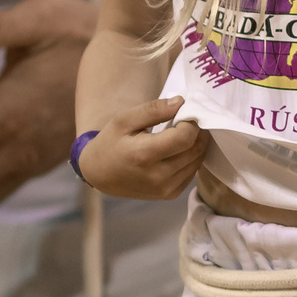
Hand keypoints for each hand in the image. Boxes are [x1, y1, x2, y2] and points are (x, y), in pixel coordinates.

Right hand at [75, 95, 207, 200]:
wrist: (99, 174)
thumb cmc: (110, 142)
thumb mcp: (124, 119)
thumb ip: (153, 109)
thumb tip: (181, 102)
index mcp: (144, 155)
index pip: (185, 137)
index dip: (191, 122)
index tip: (185, 112)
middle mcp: (157, 176)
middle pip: (195, 149)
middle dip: (197, 131)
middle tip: (188, 120)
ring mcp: (165, 189)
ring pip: (197, 161)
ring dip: (197, 144)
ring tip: (183, 132)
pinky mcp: (169, 195)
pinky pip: (192, 172)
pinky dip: (191, 158)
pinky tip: (179, 149)